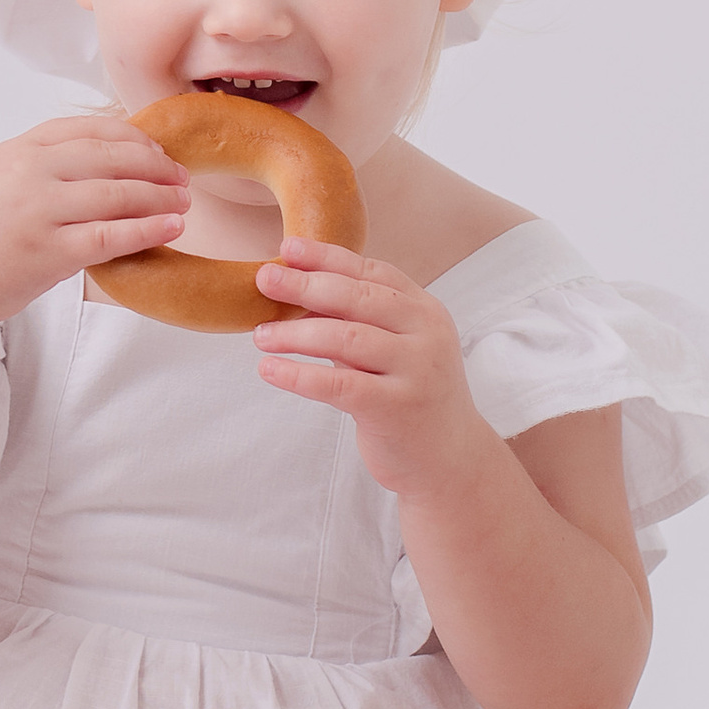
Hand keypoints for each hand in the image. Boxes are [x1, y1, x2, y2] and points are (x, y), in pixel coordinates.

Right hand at [0, 114, 189, 341]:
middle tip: (181, 178)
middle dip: (156, 166)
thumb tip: (87, 165)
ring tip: (183, 204)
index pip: (89, 128)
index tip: (156, 150)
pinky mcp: (48, 254)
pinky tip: (170, 230)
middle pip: (112, 156)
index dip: (133, 137)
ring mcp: (39, 212)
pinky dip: (148, 230)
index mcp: (17, 150)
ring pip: (118, 194)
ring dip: (160, 197)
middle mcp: (30, 173)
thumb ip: (33, 168)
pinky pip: (111, 237)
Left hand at [251, 238, 495, 500]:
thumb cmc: (410, 397)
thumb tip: (295, 294)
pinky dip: (298, 375)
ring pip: (345, 338)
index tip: (288, 248)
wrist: (450, 461)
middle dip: (306, 285)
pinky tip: (269, 370)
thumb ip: (359, 322)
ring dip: (295, 334)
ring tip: (259, 335)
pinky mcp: (396, 408)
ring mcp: (416, 371)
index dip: (329, 257)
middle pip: (357, 298)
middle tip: (265, 279)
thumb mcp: (395, 350)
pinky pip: (338, 385)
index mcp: (426, 311)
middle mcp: (426, 335)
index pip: (373, 272)